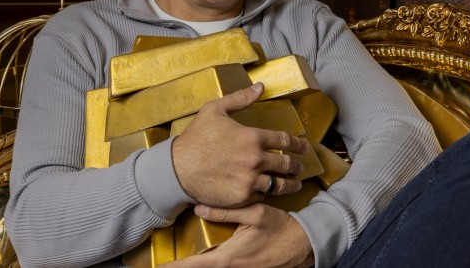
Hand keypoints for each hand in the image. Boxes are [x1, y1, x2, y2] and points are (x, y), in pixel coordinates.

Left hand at [163, 203, 313, 267]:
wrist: (306, 245)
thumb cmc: (283, 229)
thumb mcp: (256, 214)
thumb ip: (227, 212)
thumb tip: (199, 208)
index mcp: (229, 258)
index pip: (195, 266)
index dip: (175, 267)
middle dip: (182, 267)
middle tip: (162, 266)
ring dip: (196, 265)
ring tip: (179, 263)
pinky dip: (210, 264)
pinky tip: (204, 260)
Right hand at [171, 83, 309, 207]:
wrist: (177, 169)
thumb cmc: (196, 138)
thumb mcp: (215, 110)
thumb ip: (240, 98)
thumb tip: (260, 86)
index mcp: (252, 138)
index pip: (285, 141)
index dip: (298, 144)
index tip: (304, 147)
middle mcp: (255, 160)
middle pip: (286, 164)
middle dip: (297, 166)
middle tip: (300, 167)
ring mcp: (250, 181)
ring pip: (279, 185)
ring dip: (290, 184)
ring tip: (295, 184)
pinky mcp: (242, 198)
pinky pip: (262, 197)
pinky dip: (268, 195)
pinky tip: (271, 193)